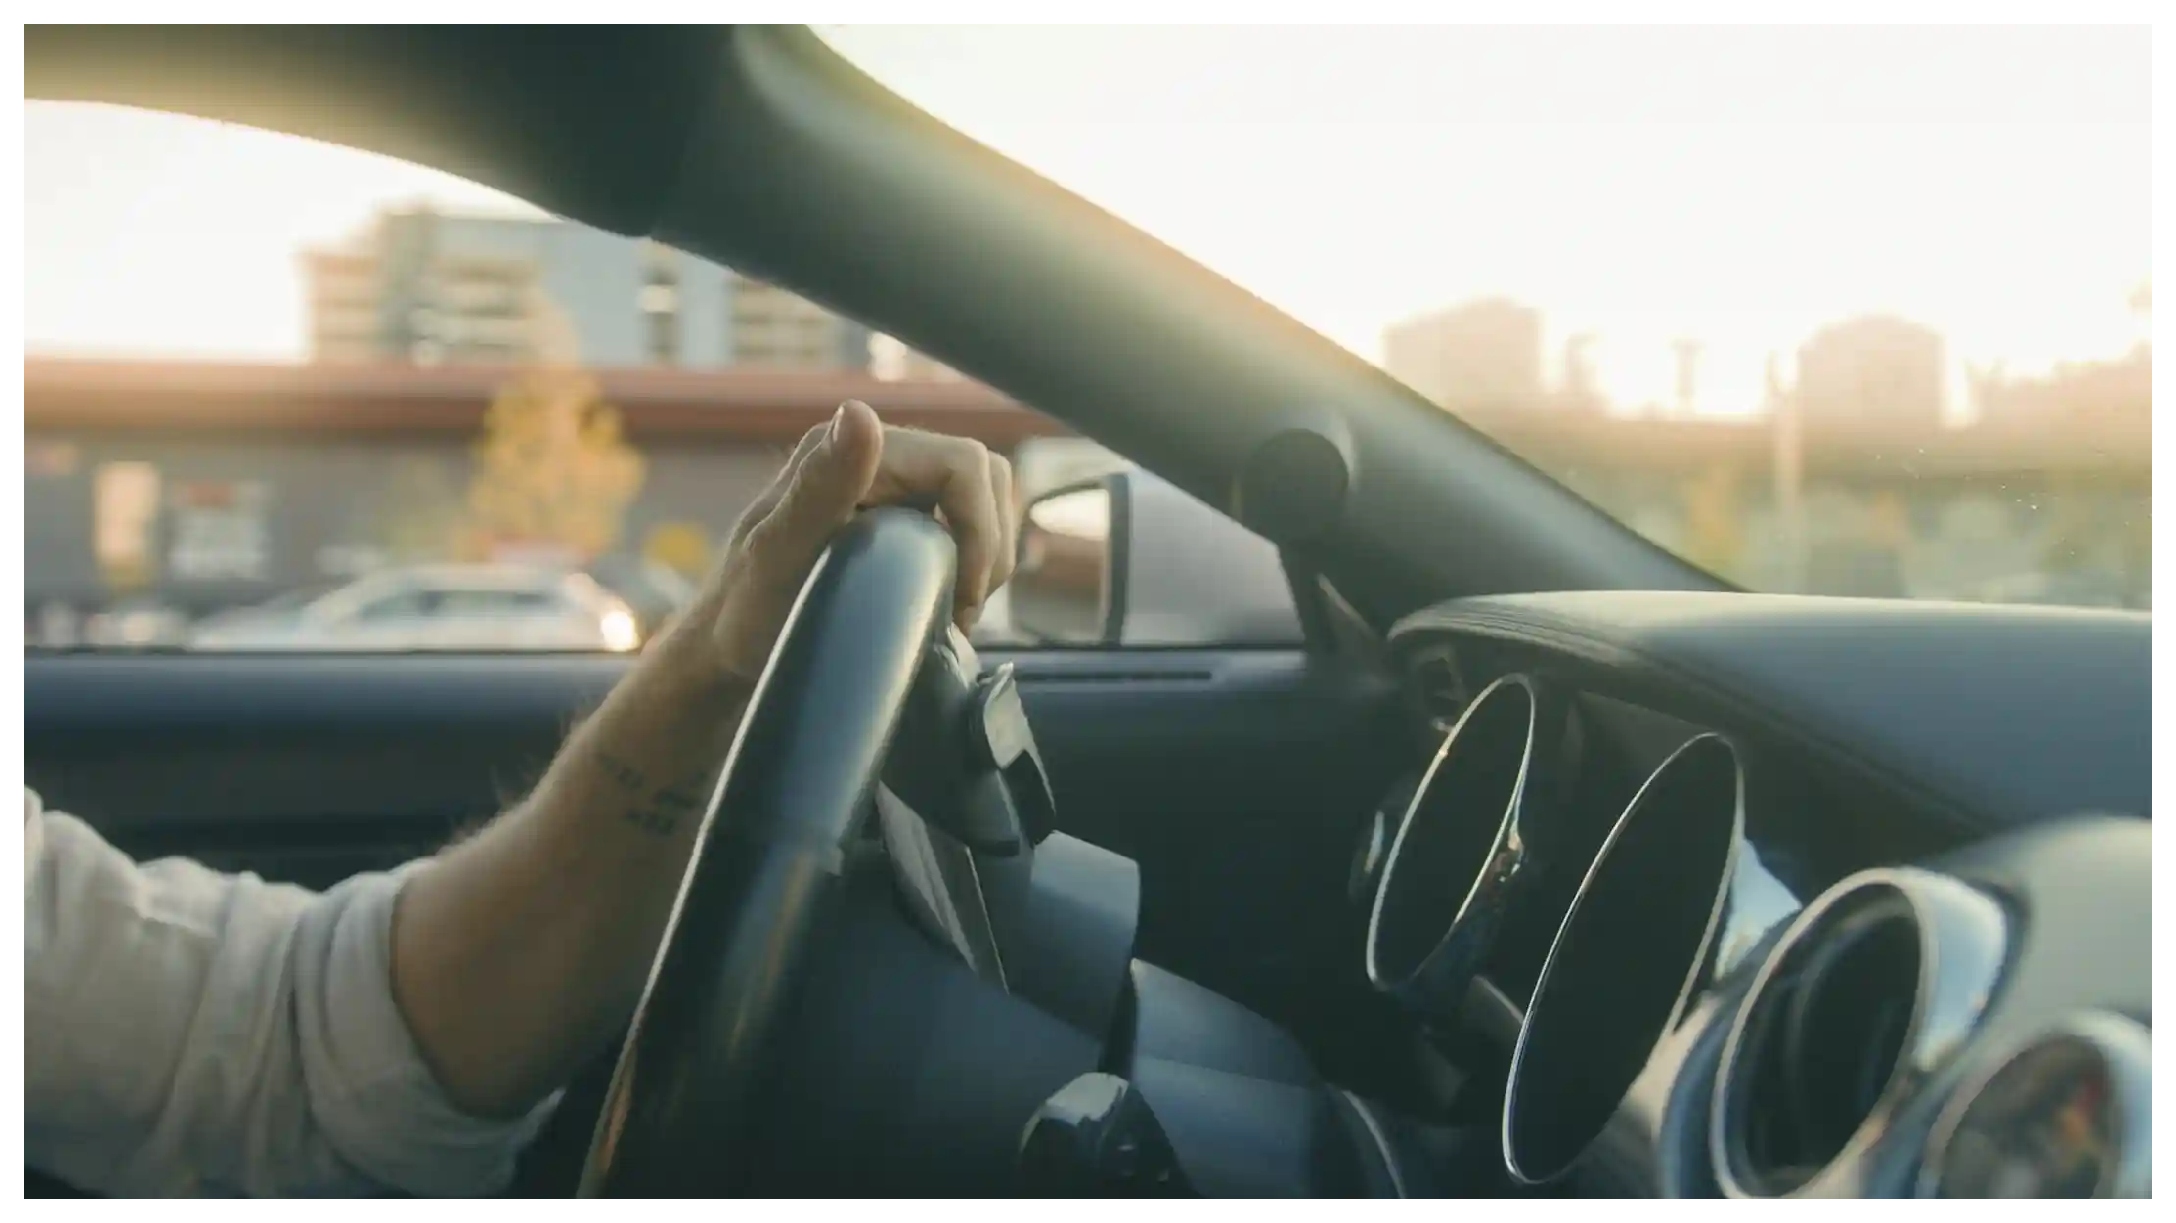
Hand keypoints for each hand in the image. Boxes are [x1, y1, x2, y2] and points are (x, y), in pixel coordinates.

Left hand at [670, 400, 1015, 683]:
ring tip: (954, 612)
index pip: (964, 465)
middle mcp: (873, 456)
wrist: (726, 653)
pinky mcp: (902, 521)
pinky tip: (945, 607)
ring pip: (984, 501)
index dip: (981, 531)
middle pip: (983, 478)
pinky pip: (967, 526)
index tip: (963, 598)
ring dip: (984, 558)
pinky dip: (972, 566)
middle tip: (962, 609)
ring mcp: (891, 489)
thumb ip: (820, 486)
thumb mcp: (777, 554)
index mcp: (846, 449)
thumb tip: (860, 414)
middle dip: (988, 546)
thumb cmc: (743, 613)